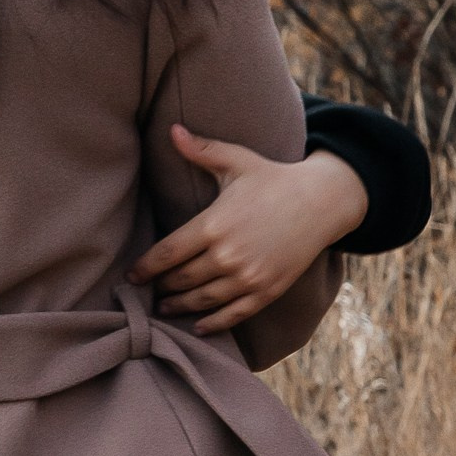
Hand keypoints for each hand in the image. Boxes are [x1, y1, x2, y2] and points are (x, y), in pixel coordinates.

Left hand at [130, 129, 368, 333]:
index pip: (166, 254)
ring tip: (164, 308)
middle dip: (160, 287)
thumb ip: (202, 150)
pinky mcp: (266, 291)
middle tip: (148, 291)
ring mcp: (248, 277)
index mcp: (213, 224)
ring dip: (179, 308)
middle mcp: (228, 255)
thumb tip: (172, 130)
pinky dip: (212, 324)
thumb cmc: (274, 178)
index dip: (145, 268)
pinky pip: (232, 315)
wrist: (322, 201)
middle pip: (180, 280)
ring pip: (201, 301)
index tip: (132, 275)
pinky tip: (198, 325)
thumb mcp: (237, 161)